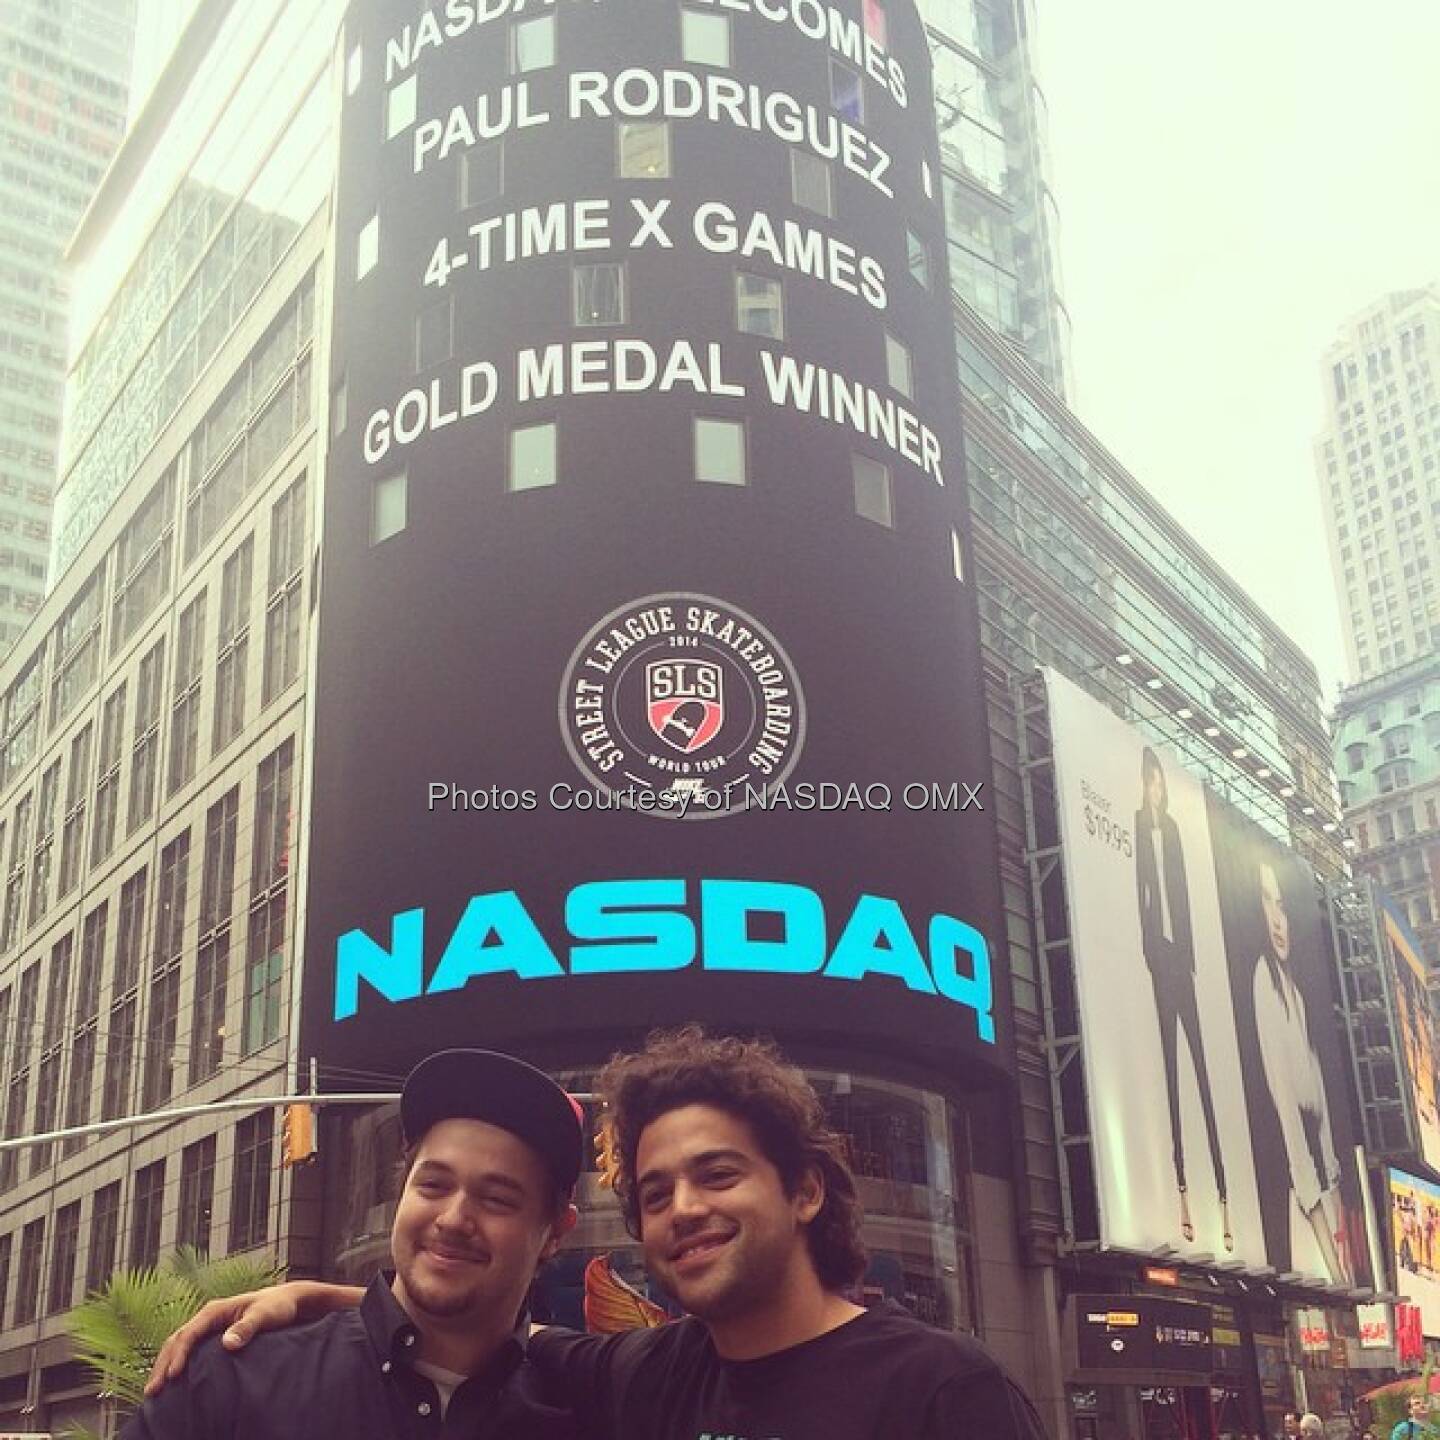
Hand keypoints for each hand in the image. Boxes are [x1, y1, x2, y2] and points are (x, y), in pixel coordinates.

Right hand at [144, 1282, 362, 1394]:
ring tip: (153, 1392)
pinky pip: (187, 1350)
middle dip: (162, 1364)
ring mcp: (207, 1327)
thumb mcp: (265, 1315)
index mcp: (216, 1310)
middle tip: (151, 1391)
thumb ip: (248, 1327)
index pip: (189, 1333)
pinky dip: (175, 1365)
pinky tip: (171, 1384)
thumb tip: (227, 1344)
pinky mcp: (211, 1337)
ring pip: (177, 1345)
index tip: (173, 1376)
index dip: (178, 1355)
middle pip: (177, 1340)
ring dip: (164, 1366)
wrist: (286, 1302)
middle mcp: (207, 1317)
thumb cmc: (276, 1308)